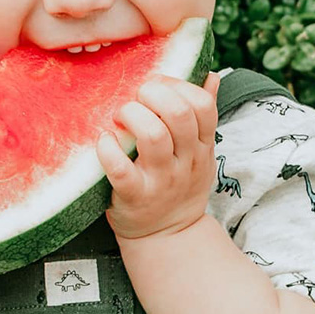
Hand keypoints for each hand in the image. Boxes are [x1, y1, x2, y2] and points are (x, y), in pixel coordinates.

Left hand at [96, 71, 219, 240]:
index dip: (179, 86)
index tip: (158, 86)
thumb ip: (203, 115)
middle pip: (179, 114)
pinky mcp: (134, 197)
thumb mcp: (200, 152)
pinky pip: (120, 169)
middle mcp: (185, 161)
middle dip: (153, 94)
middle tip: (135, 97)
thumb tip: (210, 75)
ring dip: (131, 115)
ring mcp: (161, 180)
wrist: (168, 238)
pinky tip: (104, 140)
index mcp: (201, 146)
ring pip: (153, 135)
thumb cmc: (179, 185)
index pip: (202, 104)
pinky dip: (108, 149)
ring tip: (119, 116)